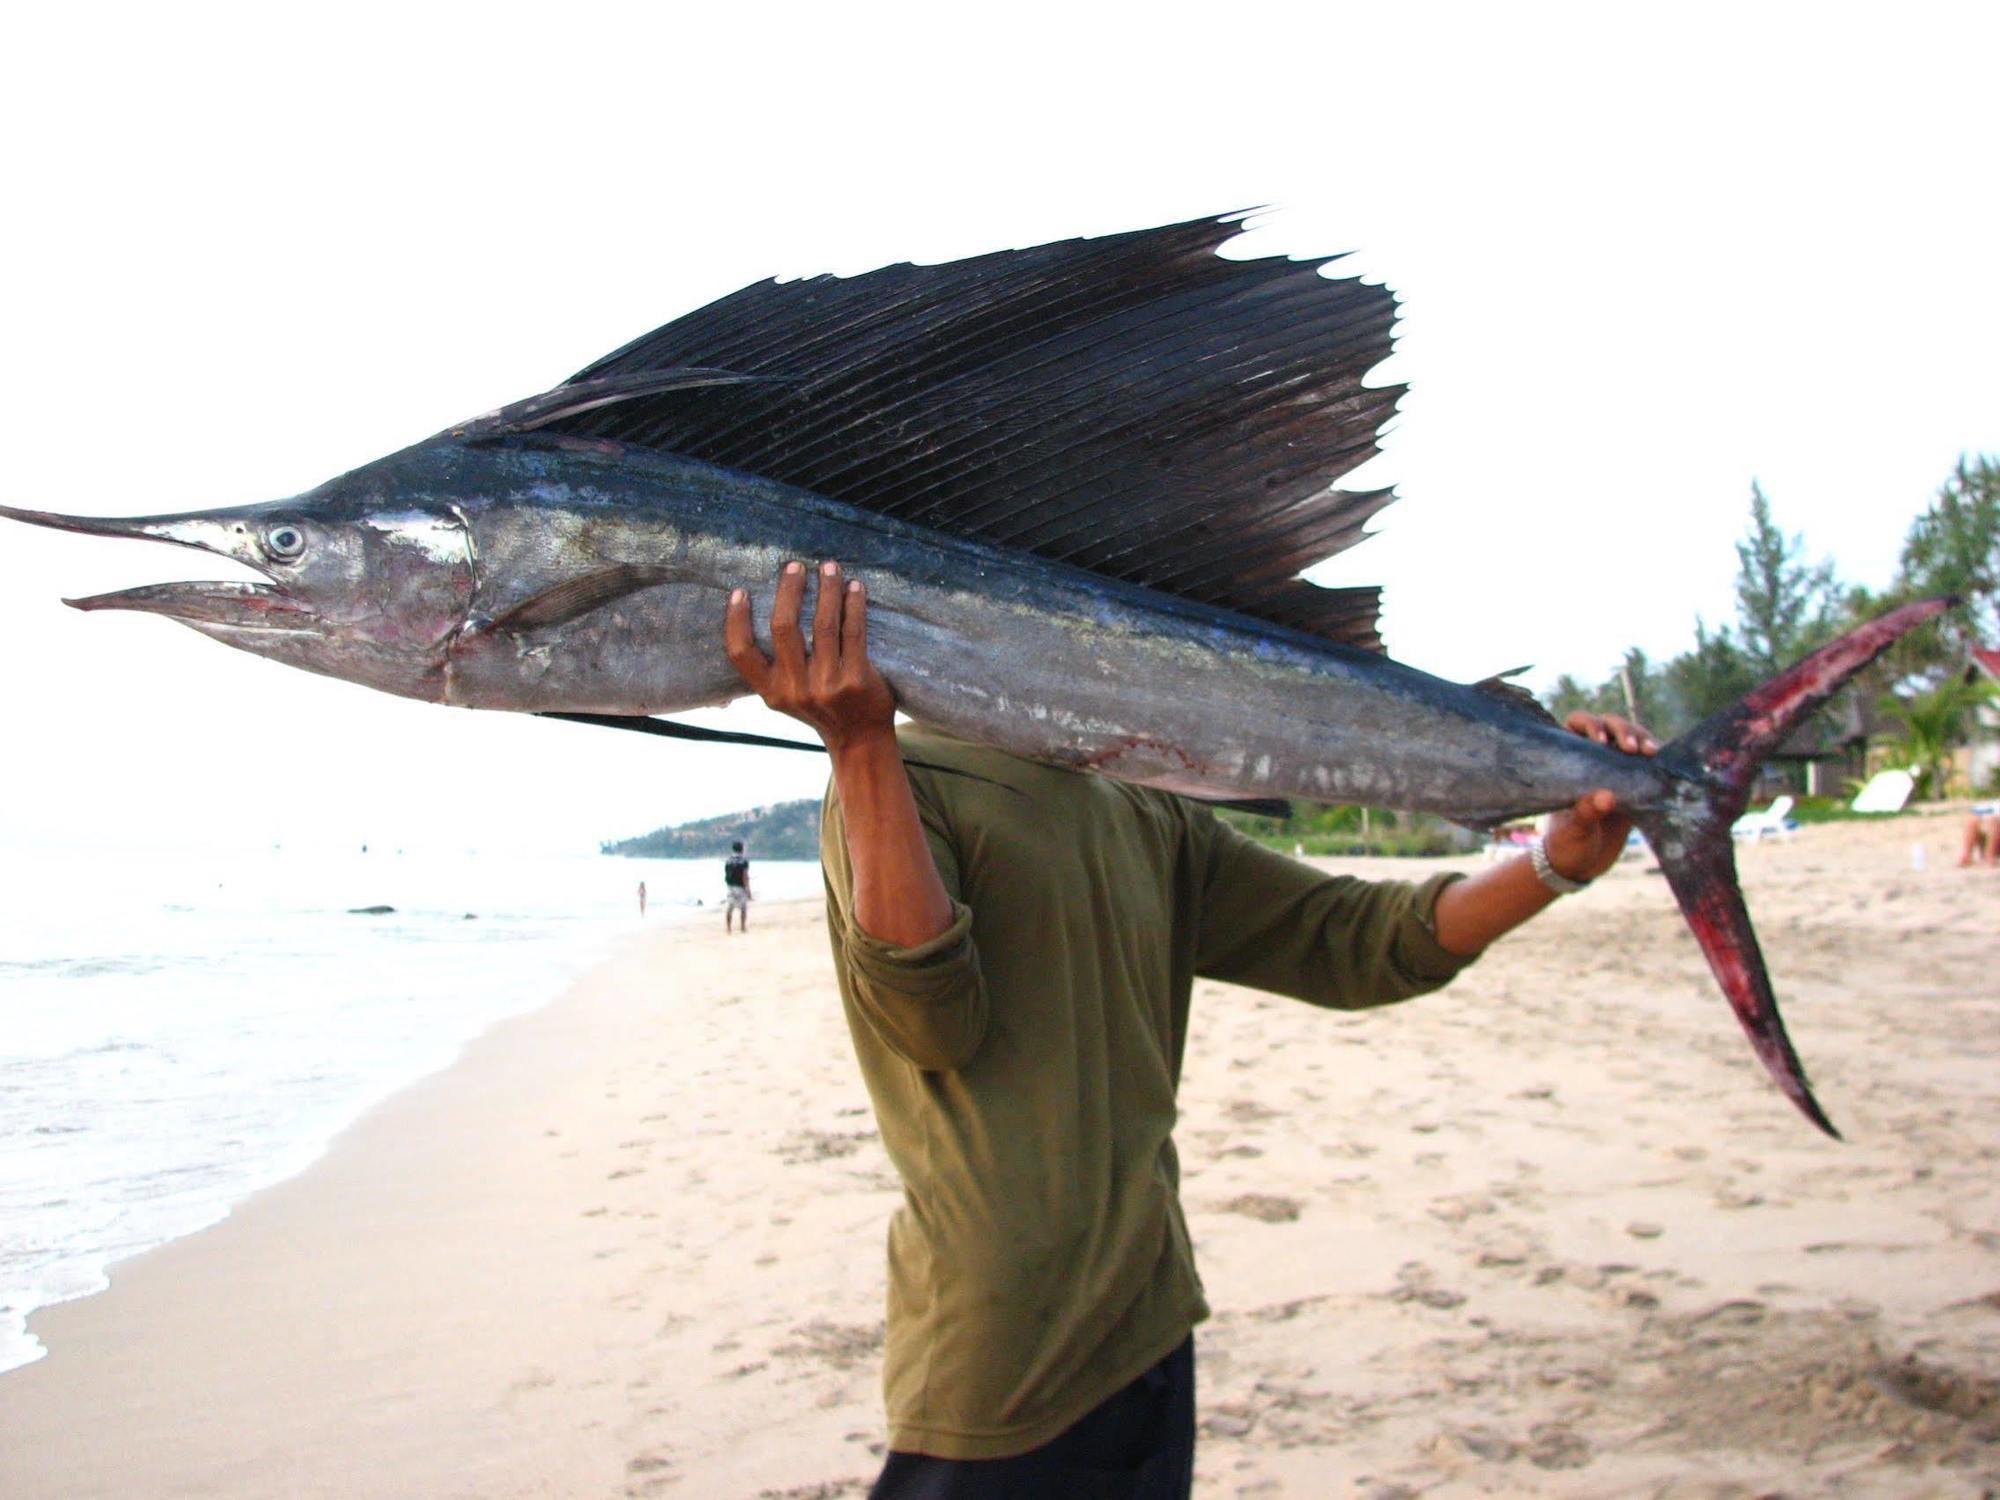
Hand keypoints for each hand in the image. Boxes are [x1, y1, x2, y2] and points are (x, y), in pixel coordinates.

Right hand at [725, 560, 896, 753]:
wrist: (860, 740)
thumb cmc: (823, 709)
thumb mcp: (788, 696)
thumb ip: (776, 666)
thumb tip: (772, 610)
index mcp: (772, 692)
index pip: (741, 654)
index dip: (736, 620)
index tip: (740, 591)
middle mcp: (795, 689)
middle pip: (784, 628)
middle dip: (789, 590)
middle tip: (795, 566)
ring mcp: (827, 685)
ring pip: (822, 624)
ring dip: (826, 589)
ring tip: (829, 567)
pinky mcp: (856, 679)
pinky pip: (853, 632)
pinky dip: (853, 605)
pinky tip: (855, 587)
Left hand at [1544, 712, 1658, 882]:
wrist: (1581, 865)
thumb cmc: (1566, 845)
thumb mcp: (1572, 831)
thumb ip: (1585, 814)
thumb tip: (1607, 796)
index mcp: (1567, 762)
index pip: (1575, 726)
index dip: (1589, 725)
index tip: (1600, 741)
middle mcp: (1591, 759)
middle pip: (1608, 726)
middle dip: (1621, 729)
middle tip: (1631, 747)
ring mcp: (1614, 769)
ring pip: (1630, 740)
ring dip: (1642, 739)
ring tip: (1651, 751)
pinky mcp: (1633, 784)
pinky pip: (1647, 763)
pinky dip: (1656, 759)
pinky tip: (1662, 760)